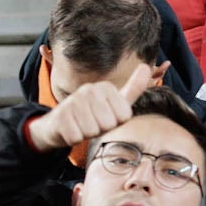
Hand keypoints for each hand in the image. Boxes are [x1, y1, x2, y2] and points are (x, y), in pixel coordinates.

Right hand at [28, 63, 153, 152]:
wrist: (60, 124)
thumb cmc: (94, 114)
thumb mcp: (117, 102)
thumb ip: (134, 88)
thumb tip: (146, 66)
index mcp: (106, 87)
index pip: (123, 117)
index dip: (115, 122)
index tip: (106, 116)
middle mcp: (89, 89)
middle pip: (108, 124)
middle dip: (101, 129)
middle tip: (93, 122)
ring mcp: (72, 101)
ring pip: (92, 131)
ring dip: (87, 134)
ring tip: (82, 125)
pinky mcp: (59, 115)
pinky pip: (76, 137)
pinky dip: (74, 139)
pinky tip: (71, 129)